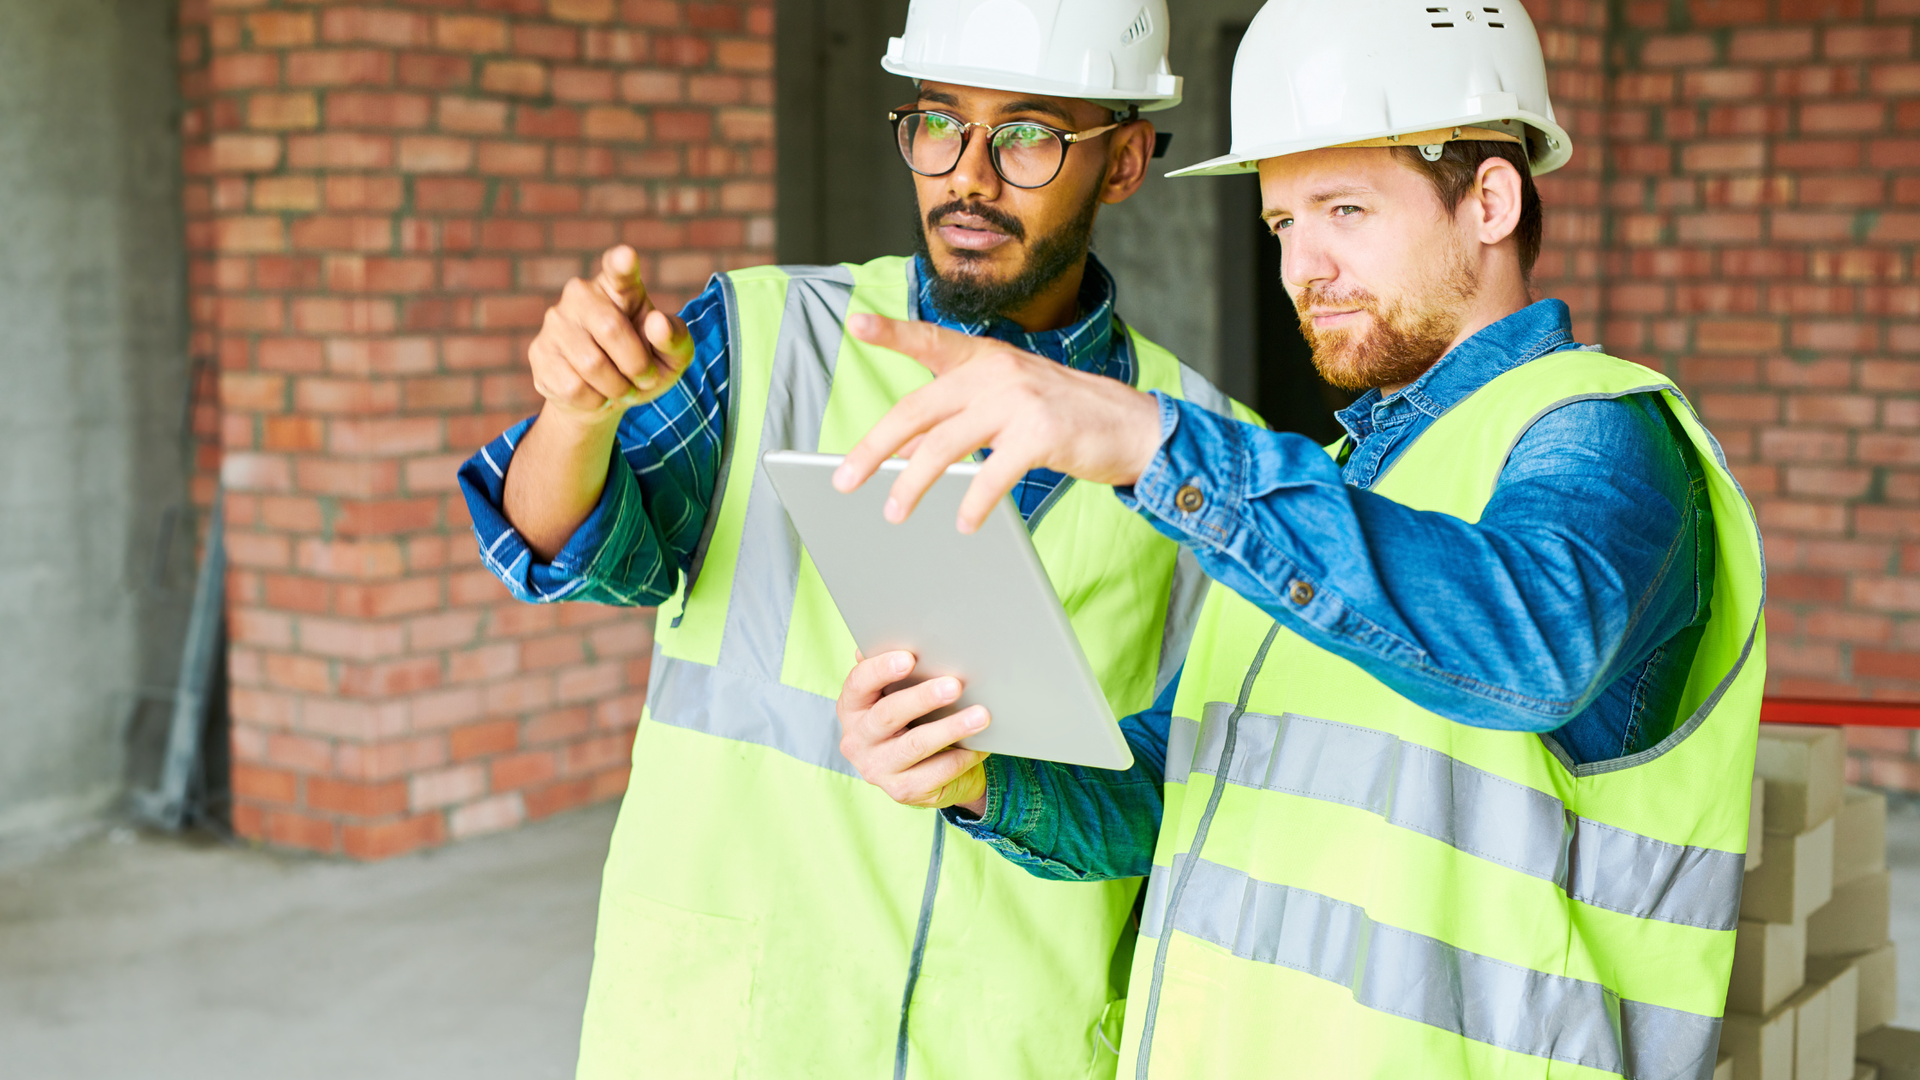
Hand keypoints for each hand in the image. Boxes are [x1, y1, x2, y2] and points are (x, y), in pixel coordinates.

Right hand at [528, 244, 695, 431]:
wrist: (605, 398)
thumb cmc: (643, 365)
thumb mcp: (672, 356)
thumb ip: (675, 338)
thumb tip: (657, 324)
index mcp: (620, 287)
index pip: (618, 268)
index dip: (622, 262)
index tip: (627, 257)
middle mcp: (581, 294)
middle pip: (611, 329)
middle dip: (636, 365)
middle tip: (644, 378)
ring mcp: (555, 322)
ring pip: (591, 364)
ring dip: (617, 387)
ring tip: (622, 388)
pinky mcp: (539, 353)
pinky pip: (572, 386)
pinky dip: (595, 401)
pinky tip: (596, 394)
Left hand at [831, 315, 1163, 532]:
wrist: (1132, 426)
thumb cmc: (1062, 418)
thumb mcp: (1005, 408)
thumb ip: (957, 422)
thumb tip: (906, 450)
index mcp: (984, 359)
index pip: (930, 342)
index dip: (892, 333)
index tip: (856, 324)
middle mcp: (996, 372)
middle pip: (919, 409)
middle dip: (876, 447)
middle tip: (845, 480)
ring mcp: (1019, 399)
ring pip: (945, 444)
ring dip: (912, 483)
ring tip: (893, 512)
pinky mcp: (1042, 433)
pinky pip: (993, 473)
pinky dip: (973, 502)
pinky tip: (964, 523)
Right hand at [837, 650, 990, 812]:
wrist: (922, 773)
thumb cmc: (911, 720)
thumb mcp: (897, 695)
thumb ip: (897, 671)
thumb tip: (903, 632)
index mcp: (852, 707)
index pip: (858, 684)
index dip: (881, 669)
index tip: (909, 657)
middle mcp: (857, 739)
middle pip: (888, 714)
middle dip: (923, 698)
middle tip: (954, 684)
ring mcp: (877, 768)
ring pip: (915, 745)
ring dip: (951, 728)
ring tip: (981, 715)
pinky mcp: (901, 791)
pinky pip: (936, 772)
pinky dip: (962, 756)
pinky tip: (981, 744)